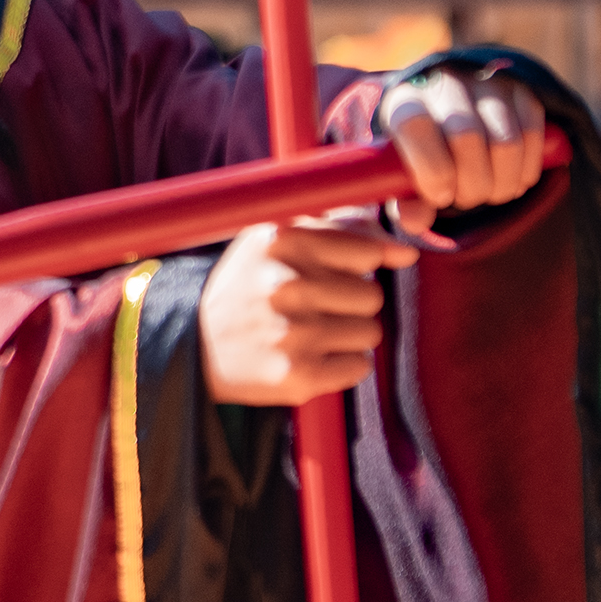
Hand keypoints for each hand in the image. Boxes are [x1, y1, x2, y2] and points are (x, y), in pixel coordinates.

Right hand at [198, 213, 413, 405]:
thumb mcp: (278, 239)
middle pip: (372, 294)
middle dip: (348, 303)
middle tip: (310, 308)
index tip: (337, 273)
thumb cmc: (247, 287)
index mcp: (281, 240)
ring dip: (345, 334)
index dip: (358, 264)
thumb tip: (406, 250)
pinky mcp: (299, 375)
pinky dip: (340, 365)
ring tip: (306, 332)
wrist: (194, 347)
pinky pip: (359, 366)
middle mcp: (286, 284)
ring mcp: (294, 332)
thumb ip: (343, 226)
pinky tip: (306, 356)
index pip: (367, 250)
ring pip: (370, 331)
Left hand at [380, 67, 547, 235]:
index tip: (440, 197)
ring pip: (506, 143)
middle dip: (471, 185)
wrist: (455, 123)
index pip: (415, 126)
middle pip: (467, 137)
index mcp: (404, 102)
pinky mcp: (523, 92)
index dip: (432, 170)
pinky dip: (525, 172)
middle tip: (466, 198)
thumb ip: (405, 204)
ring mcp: (487, 84)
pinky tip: (510, 179)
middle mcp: (446, 82)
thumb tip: (415, 219)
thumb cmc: (424, 159)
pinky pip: (533, 137)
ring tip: (488, 192)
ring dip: (501, 184)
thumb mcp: (405, 180)